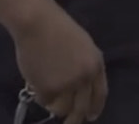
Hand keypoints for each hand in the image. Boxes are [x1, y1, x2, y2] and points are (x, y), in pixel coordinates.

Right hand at [14, 3, 106, 123]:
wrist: (40, 25)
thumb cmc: (60, 30)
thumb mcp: (84, 46)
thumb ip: (85, 66)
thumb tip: (81, 86)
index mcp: (96, 64)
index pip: (101, 93)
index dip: (96, 107)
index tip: (91, 117)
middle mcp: (85, 77)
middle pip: (83, 107)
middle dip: (77, 118)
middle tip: (72, 122)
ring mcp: (67, 84)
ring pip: (62, 108)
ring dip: (56, 105)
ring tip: (49, 93)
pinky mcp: (49, 88)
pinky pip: (45, 101)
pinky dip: (41, 96)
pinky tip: (38, 83)